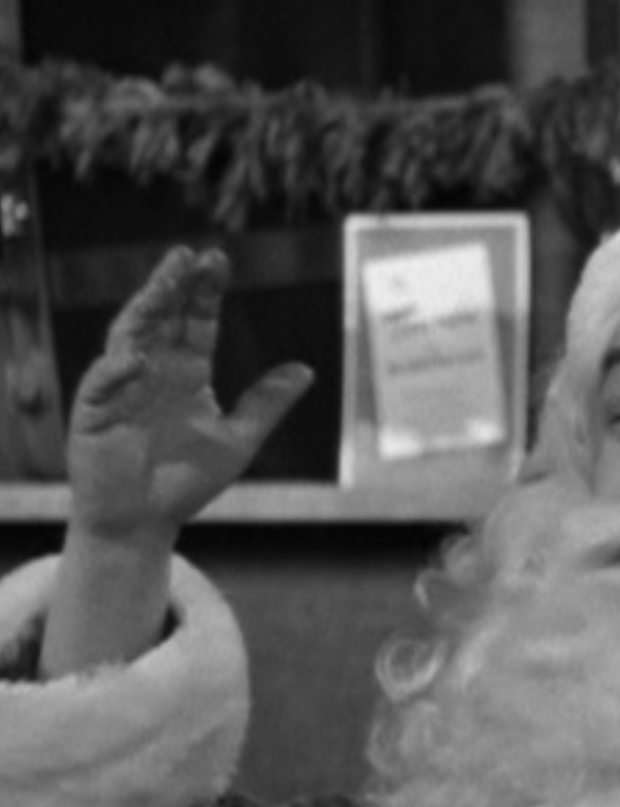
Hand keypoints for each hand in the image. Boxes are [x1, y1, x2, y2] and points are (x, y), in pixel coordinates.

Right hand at [65, 245, 312, 543]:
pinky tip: (136, 358)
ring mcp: (122, 387)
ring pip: (130, 337)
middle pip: (162, 318)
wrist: (145, 520)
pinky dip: (118, 370)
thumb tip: (306, 370)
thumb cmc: (186, 480)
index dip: (206, 292)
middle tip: (189, 255)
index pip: (197, 322)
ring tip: (164, 283)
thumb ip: (267, 404)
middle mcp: (153, 370)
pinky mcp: (95, 412)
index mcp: (187, 372)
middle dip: (174, 286)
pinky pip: (103, 384)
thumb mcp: (238, 439)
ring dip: (145, 309)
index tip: (218, 259)